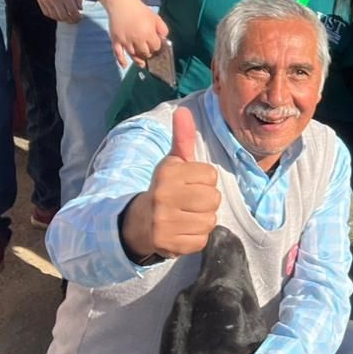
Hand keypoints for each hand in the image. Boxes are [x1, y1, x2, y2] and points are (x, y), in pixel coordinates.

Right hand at [34, 0, 82, 23]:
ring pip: (55, 16)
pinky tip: (57, 14)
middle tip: (73, 20)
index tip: (79, 18)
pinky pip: (47, 13)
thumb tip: (80, 9)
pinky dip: (53, 16)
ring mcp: (47, 1)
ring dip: (62, 19)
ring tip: (66, 18)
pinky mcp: (40, 1)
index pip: (73, 12)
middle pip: (64, 16)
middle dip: (70, 20)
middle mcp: (55, 0)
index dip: (77, 17)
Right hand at [108, 0, 168, 67]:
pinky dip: (121, 60)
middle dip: (148, 54)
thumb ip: (162, 28)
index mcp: (148, 33)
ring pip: (133, 55)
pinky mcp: (116, 41)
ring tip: (143, 63)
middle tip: (149, 54)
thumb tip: (164, 39)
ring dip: (138, 59)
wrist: (122, 4)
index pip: (155, 47)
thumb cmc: (140, 11)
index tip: (156, 47)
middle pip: (145, 53)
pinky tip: (125, 65)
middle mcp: (137, 39)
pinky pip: (118, 53)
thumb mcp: (155, 17)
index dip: (156, 48)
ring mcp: (125, 41)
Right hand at [144, 107, 220, 257]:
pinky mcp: (169, 244)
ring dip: (203, 220)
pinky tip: (183, 231)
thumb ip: (183, 138)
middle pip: (213, 198)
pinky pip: (202, 240)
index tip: (189, 184)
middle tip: (191, 203)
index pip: (210, 175)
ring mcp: (165, 222)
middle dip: (207, 202)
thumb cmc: (166, 188)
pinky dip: (196, 238)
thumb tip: (183, 110)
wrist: (139, 223)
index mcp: (167, 173)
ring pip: (210, 220)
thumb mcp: (173, 162)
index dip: (204, 181)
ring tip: (187, 217)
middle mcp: (164, 196)